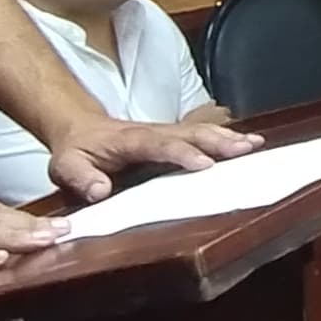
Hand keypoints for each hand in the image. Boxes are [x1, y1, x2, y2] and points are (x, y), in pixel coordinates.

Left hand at [45, 112, 259, 202]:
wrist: (80, 129)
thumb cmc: (76, 152)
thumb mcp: (65, 166)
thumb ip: (80, 178)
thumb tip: (101, 191)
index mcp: (129, 140)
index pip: (157, 144)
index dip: (181, 153)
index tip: (203, 164)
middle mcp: (153, 132)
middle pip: (188, 133)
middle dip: (216, 141)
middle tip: (243, 149)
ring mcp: (166, 132)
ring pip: (200, 131)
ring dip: (227, 138)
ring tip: (254, 145)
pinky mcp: (175, 137)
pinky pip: (203, 135)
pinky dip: (228, 138)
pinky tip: (251, 143)